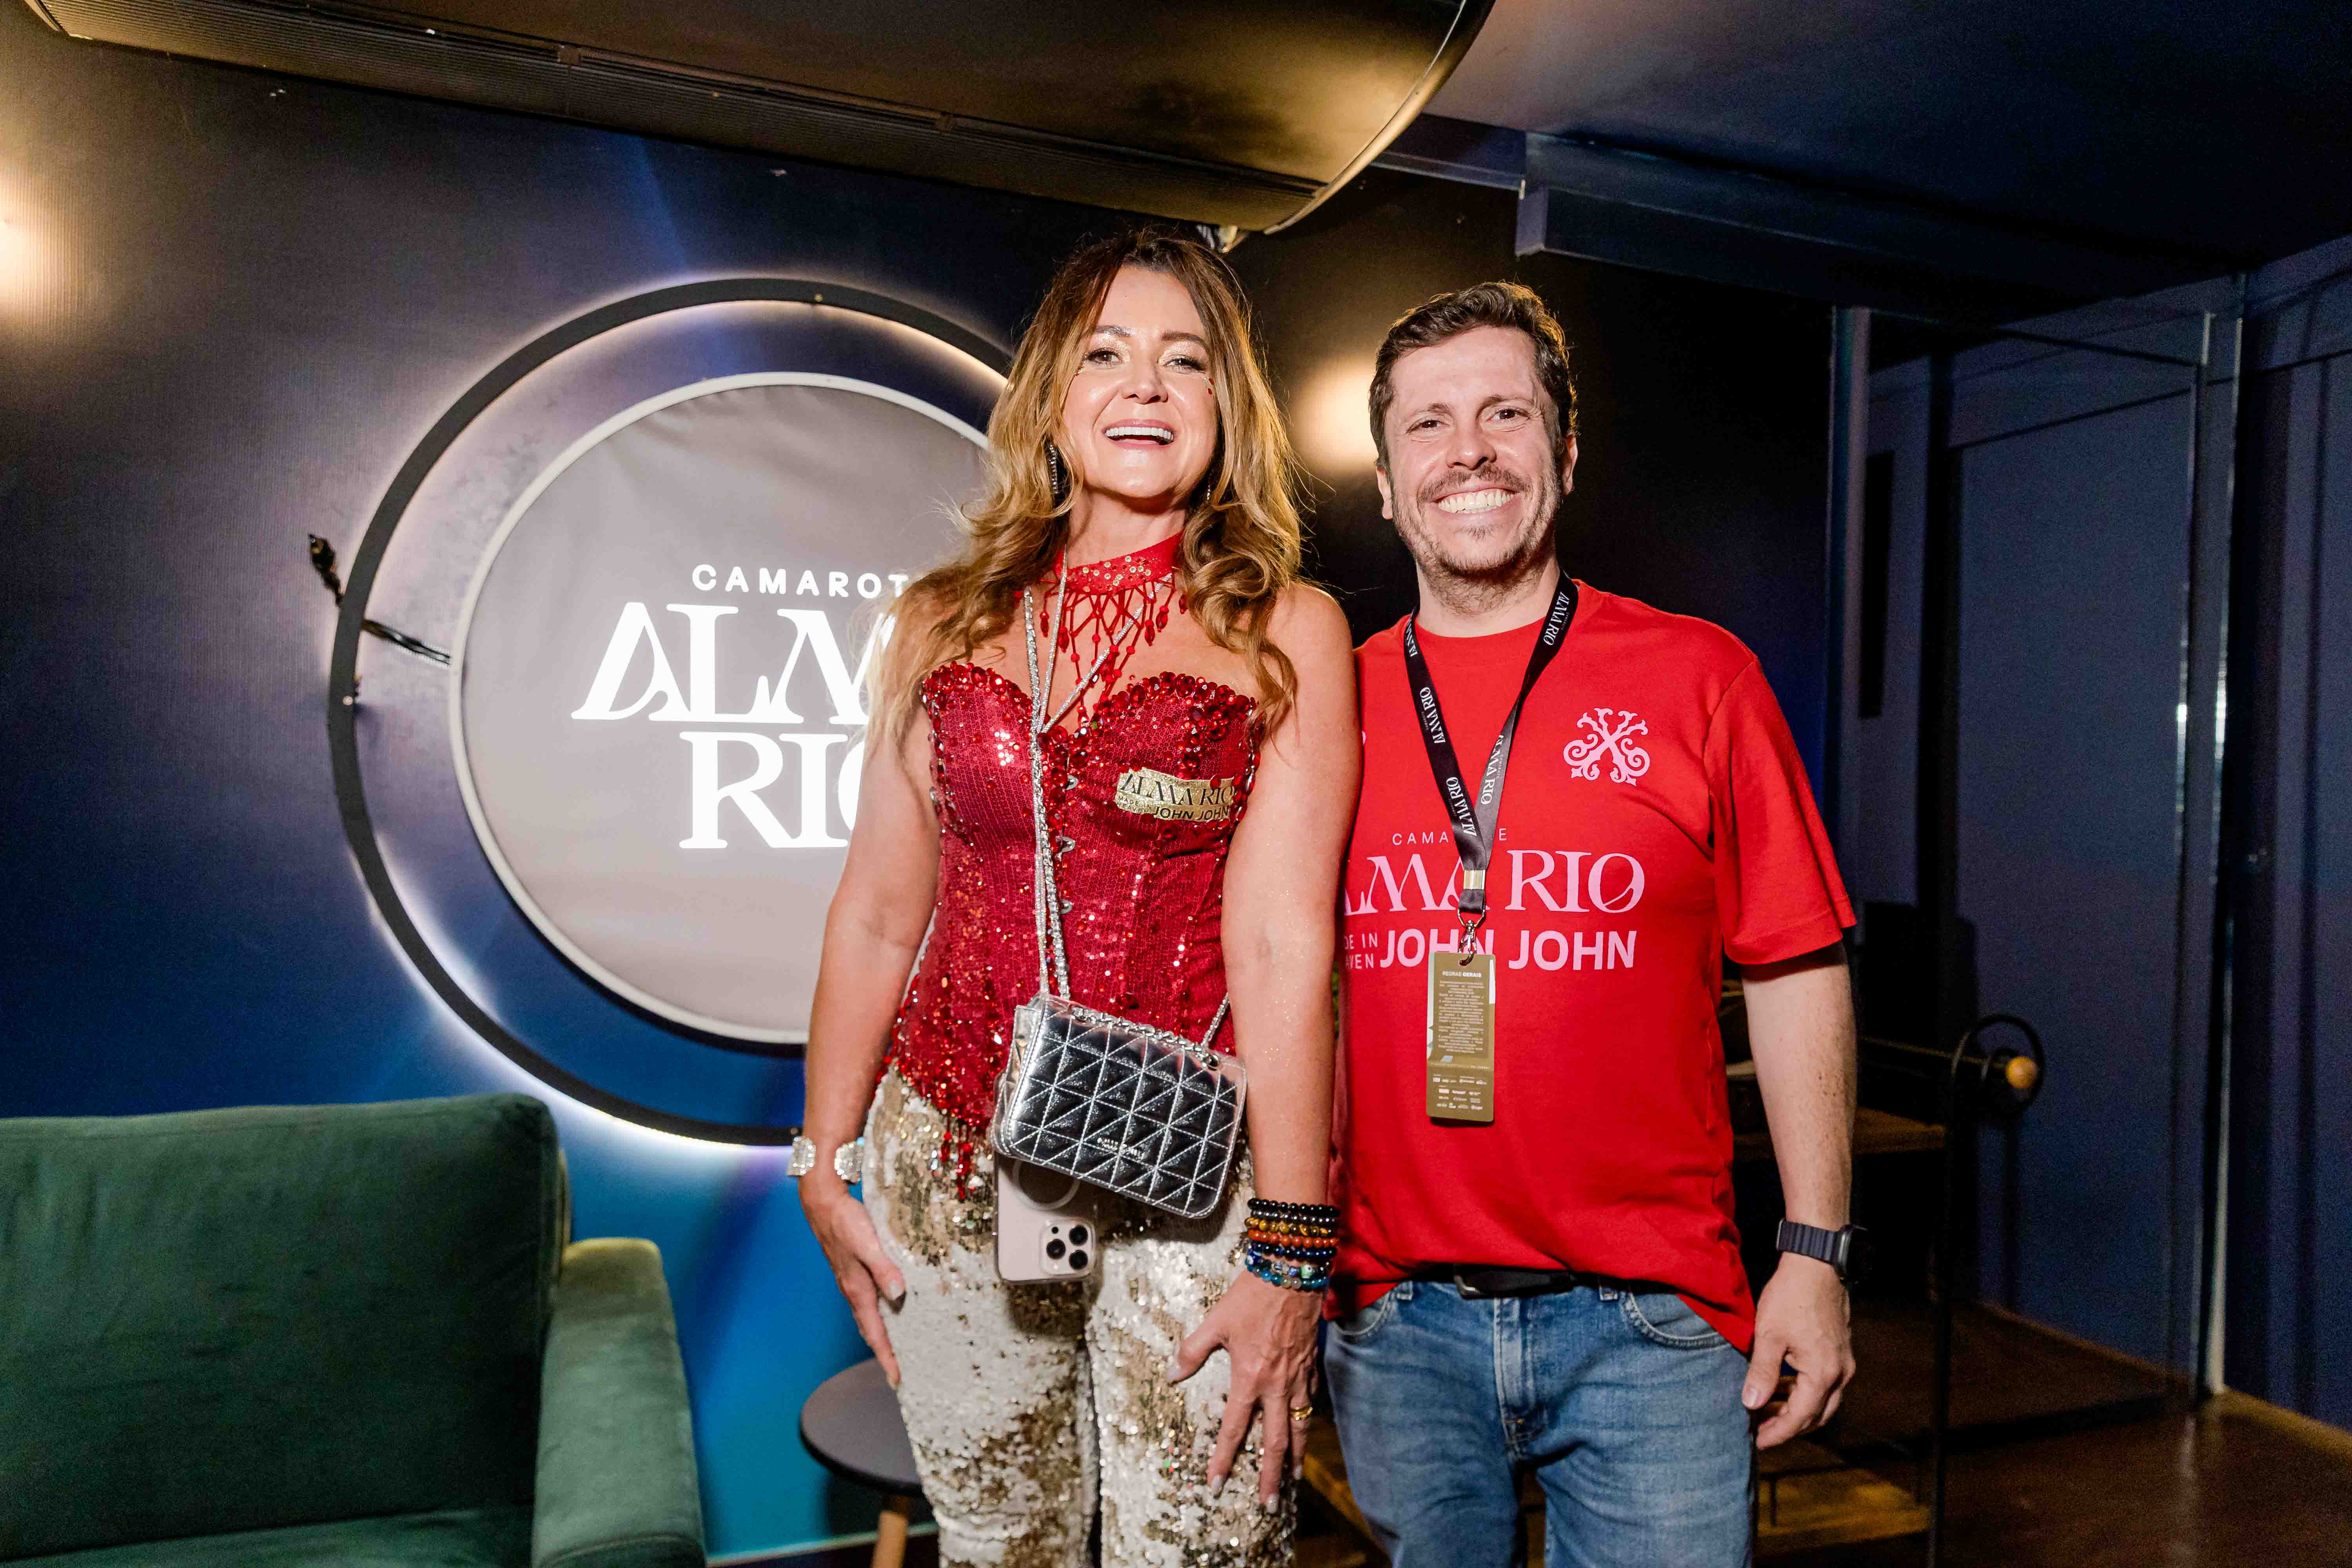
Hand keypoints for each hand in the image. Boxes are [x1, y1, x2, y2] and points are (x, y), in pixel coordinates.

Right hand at [800, 1174, 906, 1386]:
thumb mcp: (867, 1243)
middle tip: (898, 1374)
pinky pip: (868, 1303)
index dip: (886, 1356)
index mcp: (857, 1290)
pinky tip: (889, 1310)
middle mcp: (854, 1291)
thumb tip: (898, 1294)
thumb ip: (883, 1268)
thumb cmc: (845, 1221)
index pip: (875, 1332)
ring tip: (896, 1351)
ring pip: (868, 1318)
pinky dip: (878, 1315)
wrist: (823, 1203)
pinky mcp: (853, 1272)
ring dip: (881, 1336)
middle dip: (884, 1353)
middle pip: (870, 1331)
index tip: (896, 1379)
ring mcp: (852, 1282)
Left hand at [1170, 1271, 1321, 1507]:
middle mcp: (1277, 1385)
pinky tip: (1306, 1431)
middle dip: (1272, 1476)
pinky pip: (1311, 1402)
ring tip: (1294, 1479)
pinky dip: (1308, 1421)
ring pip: (1300, 1427)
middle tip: (1269, 1505)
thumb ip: (1192, 1351)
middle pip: (1276, 1442)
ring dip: (1297, 1457)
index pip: (1234, 1429)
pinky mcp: (1311, 1366)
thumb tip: (1172, 1376)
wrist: (1292, 1272)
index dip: (1224, 1459)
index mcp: (1249, 1378)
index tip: (1217, 1485)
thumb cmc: (1252, 1295)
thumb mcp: (1216, 1321)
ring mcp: (1298, 1378)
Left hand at [1744, 1254, 1853, 1447]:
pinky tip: (1781, 1388)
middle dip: (1788, 1427)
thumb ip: (1762, 1372)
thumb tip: (1751, 1404)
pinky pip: (1825, 1384)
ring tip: (1765, 1412)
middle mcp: (1840, 1373)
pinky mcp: (1840, 1351)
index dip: (1778, 1433)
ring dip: (1796, 1410)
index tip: (1757, 1442)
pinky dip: (1804, 1393)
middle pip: (1816, 1416)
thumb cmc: (1791, 1296)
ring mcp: (1844, 1363)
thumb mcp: (1769, 1335)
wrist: (1816, 1264)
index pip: (1800, 1417)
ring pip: (1822, 1401)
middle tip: (1760, 1432)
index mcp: (1823, 1373)